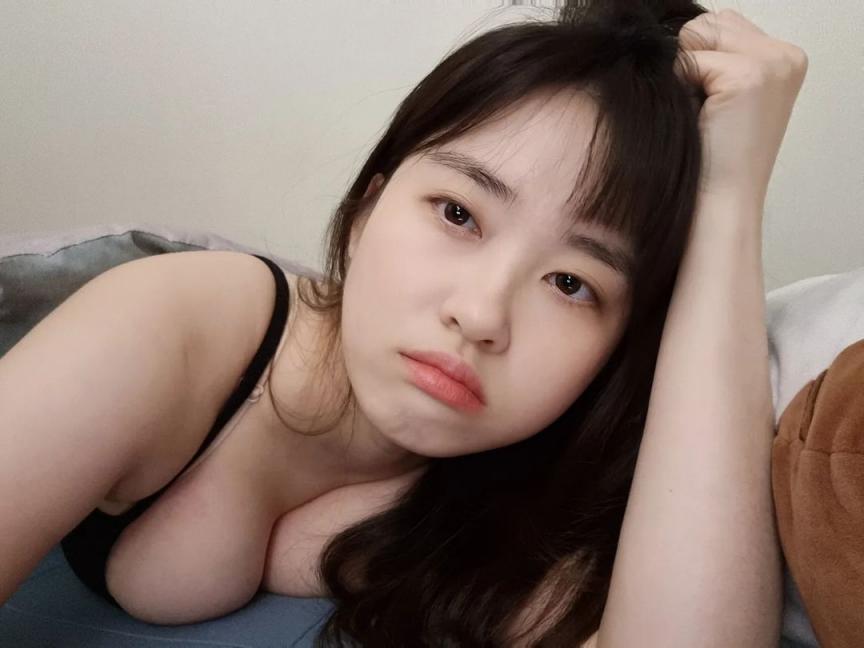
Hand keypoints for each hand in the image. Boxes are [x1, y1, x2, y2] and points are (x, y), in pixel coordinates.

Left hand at [675, 9, 808, 209]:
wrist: (722, 201)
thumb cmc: (714, 160)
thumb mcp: (724, 99)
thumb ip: (717, 59)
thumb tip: (676, 34)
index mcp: (785, 60)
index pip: (723, 24)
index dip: (700, 59)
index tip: (708, 103)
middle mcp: (786, 56)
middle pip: (710, 23)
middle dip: (692, 61)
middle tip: (703, 110)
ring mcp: (772, 63)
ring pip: (698, 34)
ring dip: (687, 72)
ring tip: (702, 112)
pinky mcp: (749, 75)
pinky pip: (689, 59)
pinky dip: (684, 88)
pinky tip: (700, 118)